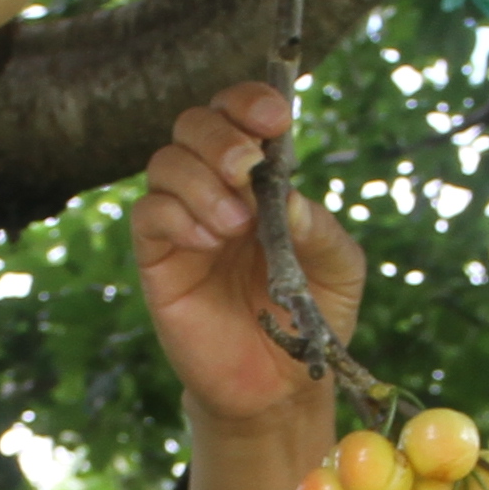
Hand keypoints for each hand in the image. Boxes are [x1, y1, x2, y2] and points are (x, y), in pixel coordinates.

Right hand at [129, 81, 365, 426]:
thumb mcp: (340, 271)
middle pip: (193, 124)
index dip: (249, 102)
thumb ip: (322, 230)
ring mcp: (183, 222)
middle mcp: (215, 189)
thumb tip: (287, 195)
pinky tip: (208, 241)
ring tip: (236, 225)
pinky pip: (148, 215)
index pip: (239, 115)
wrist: (278, 386)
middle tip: (247, 168)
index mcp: (260, 180)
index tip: (275, 120)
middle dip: (220, 136)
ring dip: (201, 180)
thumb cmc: (310, 316)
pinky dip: (177, 216)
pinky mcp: (158, 259)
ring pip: (166, 162)